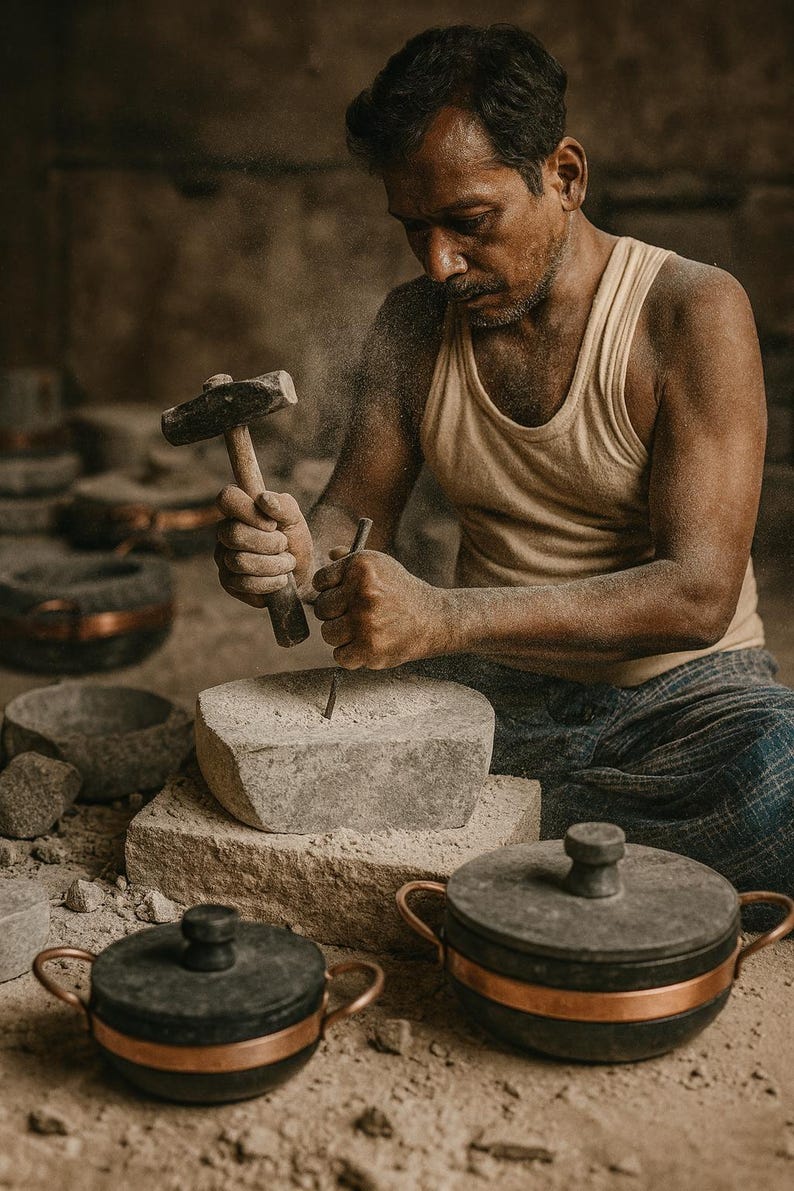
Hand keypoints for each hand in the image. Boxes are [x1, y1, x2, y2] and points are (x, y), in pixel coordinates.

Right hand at [214, 485, 313, 607]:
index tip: (272, 524)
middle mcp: (225, 531)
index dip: (248, 510)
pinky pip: (244, 583)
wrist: (302, 572)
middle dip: (269, 543)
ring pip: (240, 561)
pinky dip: (270, 582)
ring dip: (273, 564)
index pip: (227, 497)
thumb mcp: (295, 518)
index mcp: (238, 509)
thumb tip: (263, 498)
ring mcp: (223, 557)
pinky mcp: (228, 582)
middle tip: (284, 545)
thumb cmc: (294, 540)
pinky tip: (281, 579)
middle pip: (234, 534)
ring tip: (287, 563)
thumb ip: (283, 504)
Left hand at [313, 549, 445, 668]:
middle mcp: (362, 593)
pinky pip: (340, 655)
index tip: (344, 594)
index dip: (330, 589)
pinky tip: (367, 643)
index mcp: (361, 567)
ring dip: (342, 634)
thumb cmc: (402, 592)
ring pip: (328, 633)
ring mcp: (365, 622)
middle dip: (335, 612)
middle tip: (357, 613)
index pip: (319, 581)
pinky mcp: (370, 648)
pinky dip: (351, 654)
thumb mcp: (381, 566)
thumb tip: (331, 554)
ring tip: (363, 628)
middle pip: (321, 609)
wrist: (433, 619)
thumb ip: (351, 561)